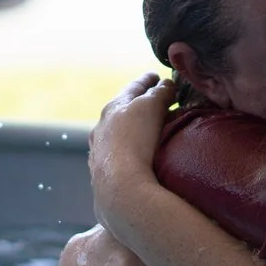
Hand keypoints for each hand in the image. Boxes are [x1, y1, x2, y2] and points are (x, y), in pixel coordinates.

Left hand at [88, 73, 174, 222]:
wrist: (121, 189)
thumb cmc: (135, 141)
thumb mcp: (151, 107)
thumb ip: (159, 93)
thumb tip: (165, 84)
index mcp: (112, 108)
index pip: (133, 88)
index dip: (147, 81)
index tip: (155, 77)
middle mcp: (101, 128)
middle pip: (122, 111)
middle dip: (138, 106)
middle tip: (155, 104)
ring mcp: (99, 153)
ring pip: (117, 135)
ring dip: (132, 131)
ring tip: (148, 133)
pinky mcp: (103, 176)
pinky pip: (117, 157)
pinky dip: (128, 152)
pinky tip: (136, 160)